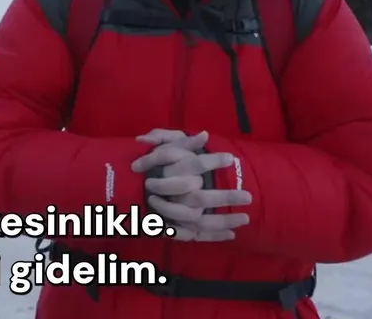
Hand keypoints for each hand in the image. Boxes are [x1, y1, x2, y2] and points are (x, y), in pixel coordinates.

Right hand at [131, 130, 251, 241]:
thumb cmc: (146, 169)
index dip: (212, 161)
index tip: (230, 159)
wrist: (122, 193)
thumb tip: (204, 134)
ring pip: (199, 221)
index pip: (192, 165)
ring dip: (223, 221)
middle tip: (248, 197)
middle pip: (200, 198)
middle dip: (226, 197)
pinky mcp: (170, 228)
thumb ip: (183, 143)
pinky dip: (212, 236)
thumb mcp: (163, 150)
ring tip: (245, 219)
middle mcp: (170, 194)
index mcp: (168, 171)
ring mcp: (169, 213)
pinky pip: (193, 235)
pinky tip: (230, 235)